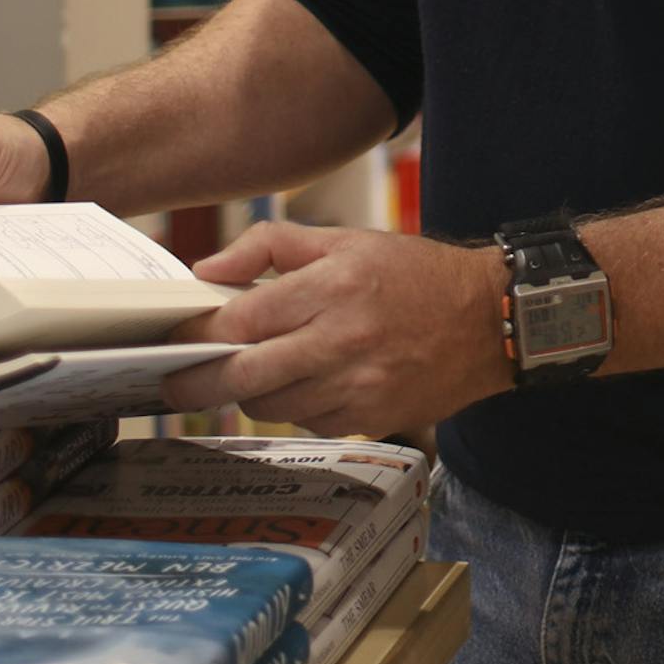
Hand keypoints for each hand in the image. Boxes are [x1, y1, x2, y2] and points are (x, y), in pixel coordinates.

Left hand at [164, 221, 510, 438]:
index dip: (198, 333)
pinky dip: (292, 407)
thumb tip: (208, 269)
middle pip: (243, 378)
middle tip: (174, 382)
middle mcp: (341, 342)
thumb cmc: (414, 274)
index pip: (241, 321)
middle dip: (198, 383)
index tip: (176, 335)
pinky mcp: (369, 421)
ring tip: (240, 376)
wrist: (488, 320)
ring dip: (247, 394)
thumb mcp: (345, 239)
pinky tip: (299, 383)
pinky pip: (307, 423)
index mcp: (332, 288)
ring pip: (271, 407)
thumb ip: (271, 246)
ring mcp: (356, 389)